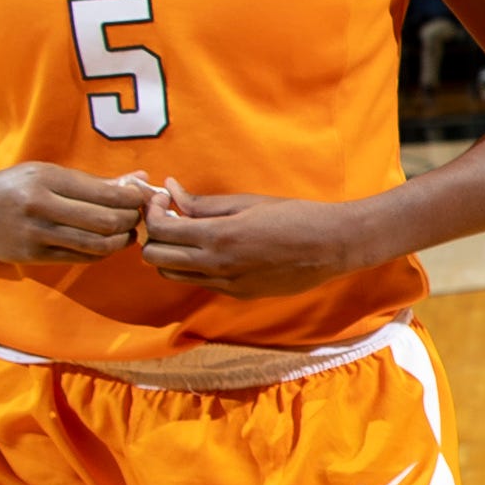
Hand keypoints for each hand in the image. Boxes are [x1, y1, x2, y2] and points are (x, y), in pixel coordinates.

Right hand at [0, 163, 151, 264]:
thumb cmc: (16, 186)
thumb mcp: (49, 173)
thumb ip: (95, 180)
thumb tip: (142, 179)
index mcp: (46, 179)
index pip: (106, 194)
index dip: (134, 199)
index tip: (142, 199)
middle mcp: (39, 206)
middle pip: (106, 221)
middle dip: (132, 220)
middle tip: (138, 217)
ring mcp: (34, 234)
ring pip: (97, 245)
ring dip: (122, 240)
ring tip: (127, 232)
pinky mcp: (31, 256)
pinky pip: (80, 258)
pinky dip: (101, 252)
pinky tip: (106, 243)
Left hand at [141, 179, 385, 296]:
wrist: (332, 246)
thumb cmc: (295, 215)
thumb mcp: (247, 202)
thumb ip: (204, 203)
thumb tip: (172, 191)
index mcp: (218, 236)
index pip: (160, 230)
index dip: (152, 212)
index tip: (161, 200)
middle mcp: (217, 265)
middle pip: (156, 258)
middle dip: (155, 236)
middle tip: (169, 218)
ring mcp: (227, 284)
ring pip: (173, 275)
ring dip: (171, 254)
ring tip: (187, 236)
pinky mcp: (239, 294)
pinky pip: (201, 282)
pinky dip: (195, 266)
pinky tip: (213, 250)